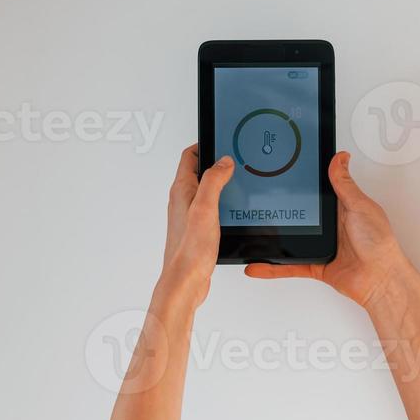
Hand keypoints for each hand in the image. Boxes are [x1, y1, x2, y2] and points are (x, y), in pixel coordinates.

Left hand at [159, 144, 234, 305]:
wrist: (186, 280)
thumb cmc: (190, 249)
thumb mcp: (206, 208)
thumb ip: (214, 181)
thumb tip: (224, 161)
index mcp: (182, 190)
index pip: (190, 156)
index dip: (205, 144)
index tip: (221, 139)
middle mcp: (184, 200)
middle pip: (199, 171)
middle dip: (216, 162)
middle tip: (234, 157)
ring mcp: (190, 215)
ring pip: (206, 190)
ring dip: (221, 183)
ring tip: (238, 180)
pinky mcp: (198, 229)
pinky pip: (211, 207)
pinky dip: (223, 202)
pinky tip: (235, 208)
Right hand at [246, 153, 419, 316]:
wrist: (379, 278)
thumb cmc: (378, 243)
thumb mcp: (359, 206)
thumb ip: (344, 184)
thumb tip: (339, 158)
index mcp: (341, 207)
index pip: (317, 190)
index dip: (303, 181)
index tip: (285, 171)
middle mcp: (330, 225)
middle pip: (300, 213)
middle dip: (281, 209)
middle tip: (259, 199)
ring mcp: (321, 244)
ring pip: (289, 239)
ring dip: (271, 239)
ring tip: (252, 231)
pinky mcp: (315, 264)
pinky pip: (289, 264)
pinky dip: (272, 267)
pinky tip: (258, 264)